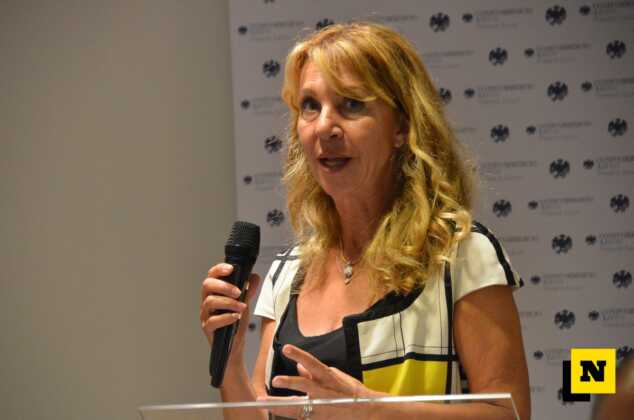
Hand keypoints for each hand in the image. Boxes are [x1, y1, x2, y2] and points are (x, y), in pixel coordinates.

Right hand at [199, 263, 260, 358]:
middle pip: (207, 286)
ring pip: (210, 302)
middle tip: (238, 292)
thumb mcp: (244, 303)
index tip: (231, 269)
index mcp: (214, 292)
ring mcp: (206, 315)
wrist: (235, 346)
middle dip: (224, 286)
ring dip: (228, 302)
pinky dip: (226, 317)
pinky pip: (212, 320)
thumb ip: (248, 290)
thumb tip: (254, 277)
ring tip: (241, 307)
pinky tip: (236, 317)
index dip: (219, 269)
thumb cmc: (236, 323)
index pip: (212, 275)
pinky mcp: (207, 328)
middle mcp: (207, 301)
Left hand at [259, 344, 380, 418]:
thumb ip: (315, 373)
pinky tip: (275, 412)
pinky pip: (302, 418)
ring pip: (298, 406)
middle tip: (275, 380)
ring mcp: (322, 407)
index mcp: (328, 377)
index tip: (286, 348)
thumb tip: (299, 367)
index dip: (299, 355)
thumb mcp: (336, 377)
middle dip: (290, 382)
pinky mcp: (319, 419)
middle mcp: (325, 391)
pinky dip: (289, 415)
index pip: (312, 363)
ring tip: (266, 402)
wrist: (367, 412)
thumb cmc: (351, 393)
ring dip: (281, 404)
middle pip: (305, 386)